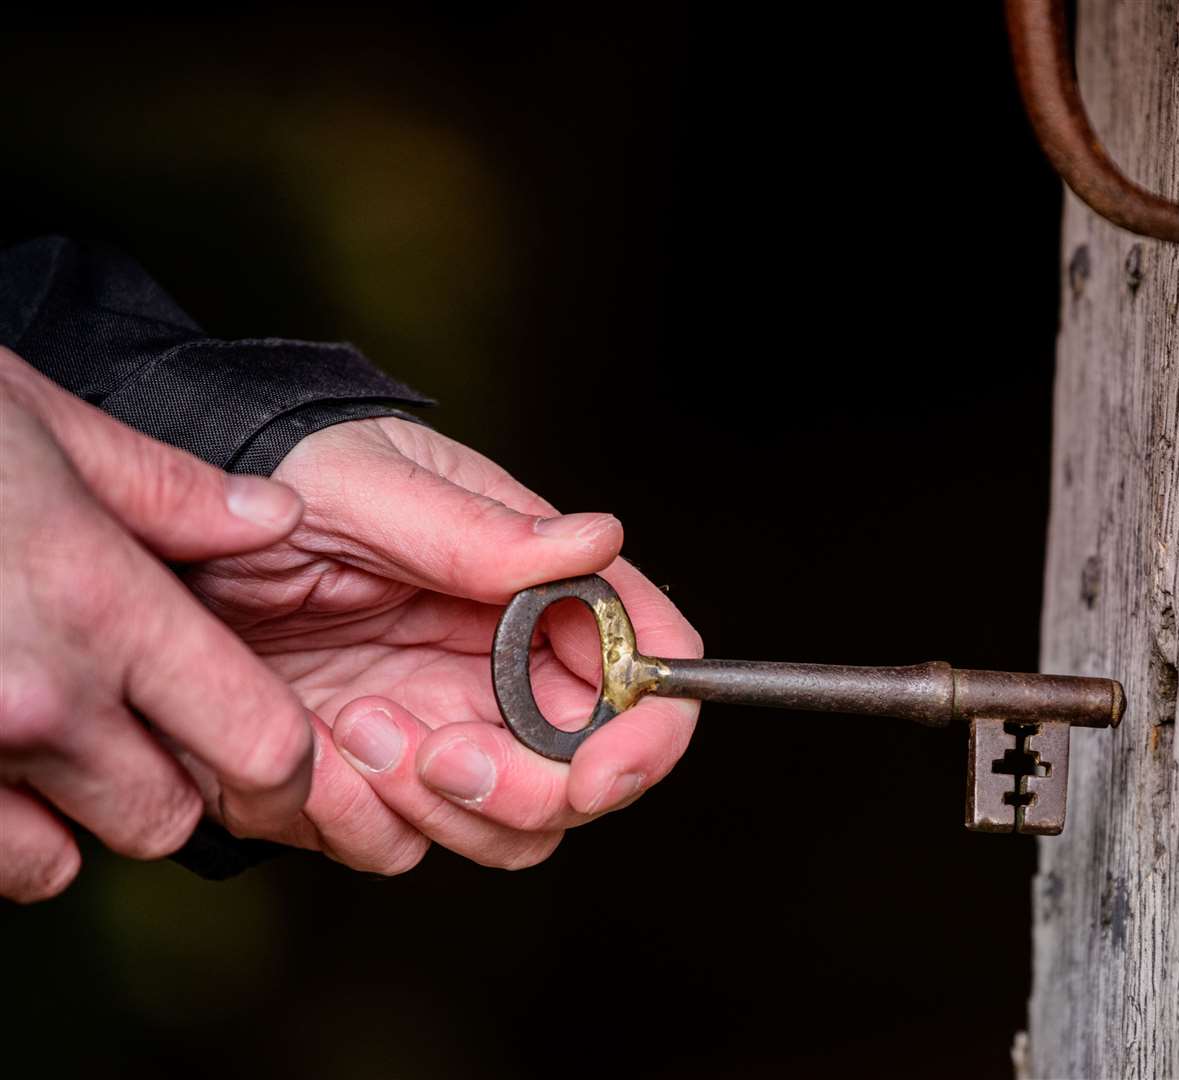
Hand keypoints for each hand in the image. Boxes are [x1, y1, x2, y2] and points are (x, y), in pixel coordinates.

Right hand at [0, 348, 313, 901]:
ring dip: (66, 816)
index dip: (284, 765)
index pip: (258, 743)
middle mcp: (34, 698)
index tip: (273, 755)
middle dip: (165, 783)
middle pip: (165, 820)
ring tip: (41, 736)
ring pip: (59, 859)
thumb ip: (170, 491)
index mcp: (100, 606)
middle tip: (132, 720)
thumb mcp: (40, 425)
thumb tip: (279, 518)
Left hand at [184, 417, 701, 872]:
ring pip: (504, 835)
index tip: (596, 774)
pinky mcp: (368, 780)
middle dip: (525, 793)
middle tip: (439, 754)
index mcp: (543, 596)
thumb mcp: (370, 488)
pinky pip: (395, 844)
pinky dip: (358, 820)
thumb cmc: (288, 474)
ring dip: (436, 807)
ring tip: (354, 723)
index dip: (648, 735)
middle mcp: (509, 674)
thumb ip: (480, 531)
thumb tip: (600, 538)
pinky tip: (319, 745)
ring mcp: (445, 732)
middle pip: (586, 783)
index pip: (652, 671)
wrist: (169, 529)